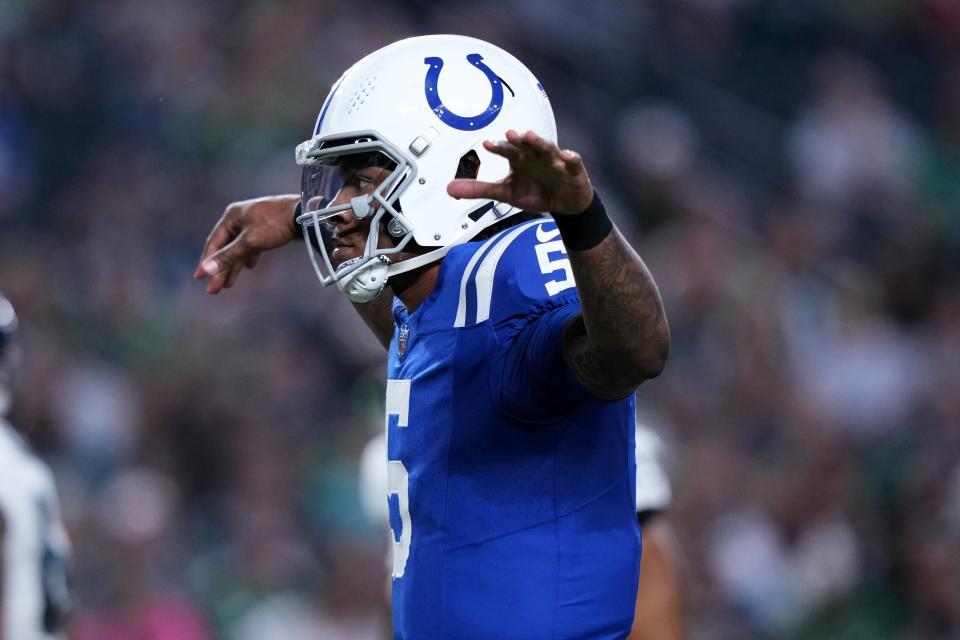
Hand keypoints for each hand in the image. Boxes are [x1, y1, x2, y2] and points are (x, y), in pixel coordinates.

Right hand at [194, 194, 299, 293]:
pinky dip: (249, 256)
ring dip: (235, 266)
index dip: (207, 261)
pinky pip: (252, 245)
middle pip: (227, 247)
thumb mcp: (249, 242)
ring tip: (228, 284)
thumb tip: (206, 269)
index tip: (200, 278)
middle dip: (221, 269)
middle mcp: (240, 218)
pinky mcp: (267, 228)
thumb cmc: (275, 225)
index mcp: (231, 216)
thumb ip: (228, 256)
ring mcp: (254, 222)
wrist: (305, 215)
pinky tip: (249, 266)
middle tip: (214, 290)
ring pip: (240, 248)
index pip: (214, 242)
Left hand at [446, 130, 593, 214]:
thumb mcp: (505, 193)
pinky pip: (573, 162)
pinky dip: (570, 158)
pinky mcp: (572, 170)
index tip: (486, 144)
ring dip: (539, 143)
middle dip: (519, 141)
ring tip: (530, 137)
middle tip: (510, 135)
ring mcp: (555, 161)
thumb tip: (449, 189)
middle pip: (526, 146)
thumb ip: (478, 189)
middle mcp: (535, 156)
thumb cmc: (536, 192)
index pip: (507, 151)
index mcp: (519, 160)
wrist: (564, 204)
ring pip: (547, 149)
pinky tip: (565, 155)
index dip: (498, 147)